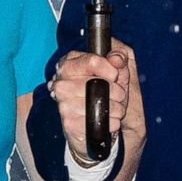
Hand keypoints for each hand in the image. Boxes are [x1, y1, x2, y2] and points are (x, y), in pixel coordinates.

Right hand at [49, 38, 141, 161]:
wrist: (100, 123)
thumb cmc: (107, 93)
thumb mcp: (117, 70)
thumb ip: (120, 57)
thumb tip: (116, 57)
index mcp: (70, 64)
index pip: (92, 61)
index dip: (110, 69)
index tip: (115, 75)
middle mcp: (61, 83)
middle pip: (98, 83)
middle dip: (116, 91)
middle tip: (118, 96)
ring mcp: (63, 104)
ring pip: (99, 103)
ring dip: (116, 108)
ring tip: (114, 108)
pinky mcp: (69, 123)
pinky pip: (98, 121)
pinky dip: (111, 122)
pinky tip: (108, 120)